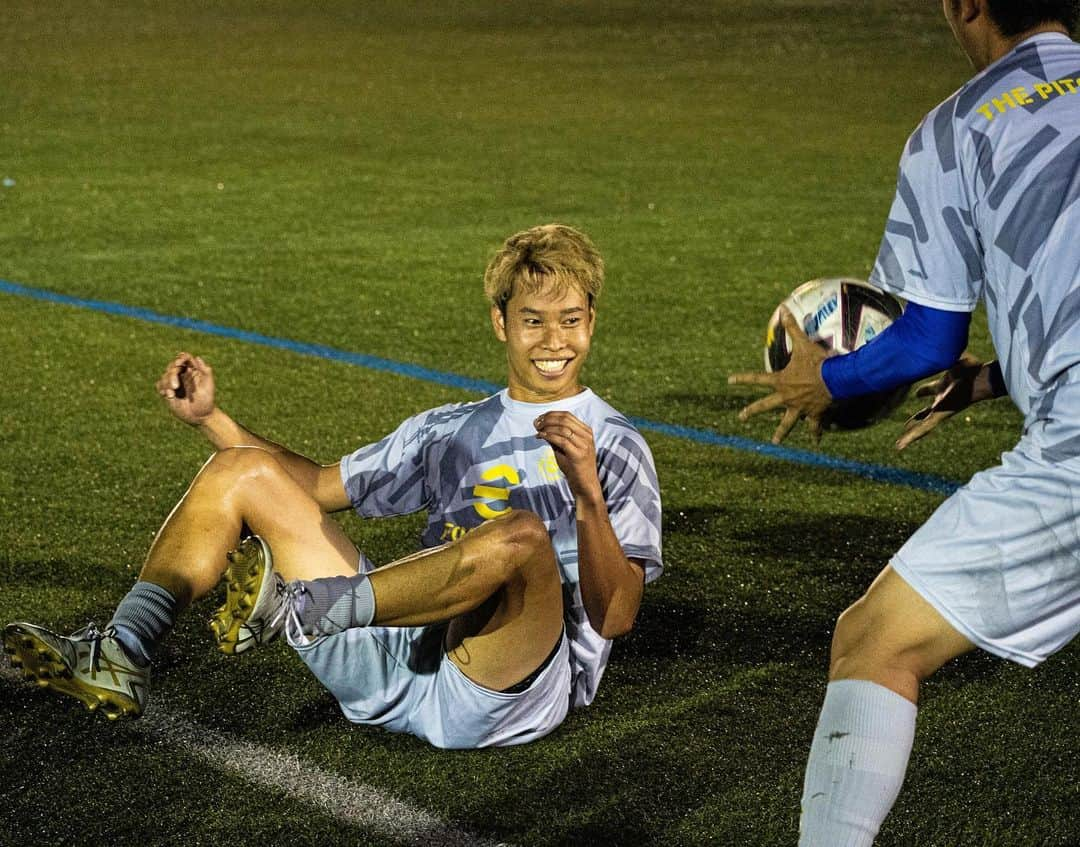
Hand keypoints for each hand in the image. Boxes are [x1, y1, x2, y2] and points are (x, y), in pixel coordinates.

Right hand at [156, 352, 215, 426]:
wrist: (200, 416)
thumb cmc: (207, 401)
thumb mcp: (208, 386)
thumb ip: (206, 371)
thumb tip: (197, 357)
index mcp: (193, 370)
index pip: (185, 358)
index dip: (181, 358)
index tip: (178, 363)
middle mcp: (183, 375)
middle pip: (172, 366)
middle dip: (171, 374)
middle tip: (175, 386)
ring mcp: (174, 382)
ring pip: (165, 376)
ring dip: (167, 384)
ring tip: (172, 394)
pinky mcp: (168, 391)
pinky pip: (160, 385)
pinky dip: (162, 388)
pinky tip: (169, 396)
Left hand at [534, 411, 601, 502]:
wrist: (585, 484)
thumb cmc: (574, 466)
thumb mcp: (564, 448)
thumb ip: (555, 436)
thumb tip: (541, 425)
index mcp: (586, 431)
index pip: (567, 415)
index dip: (551, 414)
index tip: (539, 418)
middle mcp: (587, 435)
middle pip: (564, 419)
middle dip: (547, 419)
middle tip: (536, 424)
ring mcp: (584, 445)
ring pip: (563, 428)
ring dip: (547, 427)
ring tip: (537, 430)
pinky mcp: (579, 454)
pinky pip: (561, 440)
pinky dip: (549, 436)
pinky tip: (541, 437)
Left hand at [728, 306, 832, 444]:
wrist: (835, 378)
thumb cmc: (817, 361)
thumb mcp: (802, 343)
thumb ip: (792, 327)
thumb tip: (783, 308)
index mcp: (780, 381)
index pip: (756, 379)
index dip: (742, 378)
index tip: (729, 380)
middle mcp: (786, 396)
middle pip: (765, 406)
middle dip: (752, 412)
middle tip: (740, 418)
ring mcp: (799, 407)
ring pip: (787, 423)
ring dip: (780, 432)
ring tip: (774, 440)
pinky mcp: (814, 414)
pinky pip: (815, 427)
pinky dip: (816, 434)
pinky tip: (815, 443)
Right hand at [895, 353, 986, 450]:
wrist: (980, 378)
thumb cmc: (972, 368)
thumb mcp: (952, 360)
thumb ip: (943, 355)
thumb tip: (934, 341)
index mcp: (943, 387)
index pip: (929, 390)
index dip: (922, 391)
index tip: (916, 394)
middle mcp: (941, 401)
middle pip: (924, 412)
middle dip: (915, 418)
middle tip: (906, 424)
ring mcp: (940, 410)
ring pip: (922, 425)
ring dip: (910, 435)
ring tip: (899, 446)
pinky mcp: (940, 417)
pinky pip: (924, 429)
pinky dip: (912, 437)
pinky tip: (901, 445)